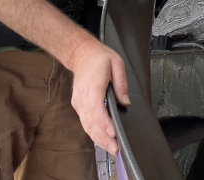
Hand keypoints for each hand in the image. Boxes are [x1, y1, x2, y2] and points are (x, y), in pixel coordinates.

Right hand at [68, 38, 130, 154]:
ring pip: (86, 124)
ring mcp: (78, 101)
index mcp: (93, 84)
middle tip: (115, 148)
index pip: (96, 107)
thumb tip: (125, 102)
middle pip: (91, 121)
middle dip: (103, 137)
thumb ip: (121, 83)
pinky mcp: (78, 105)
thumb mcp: (116, 63)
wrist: (81, 53)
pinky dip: (93, 132)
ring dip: (98, 138)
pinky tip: (102, 140)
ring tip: (110, 148)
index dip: (104, 122)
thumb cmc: (99, 58)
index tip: (113, 132)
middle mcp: (82, 95)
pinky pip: (85, 121)